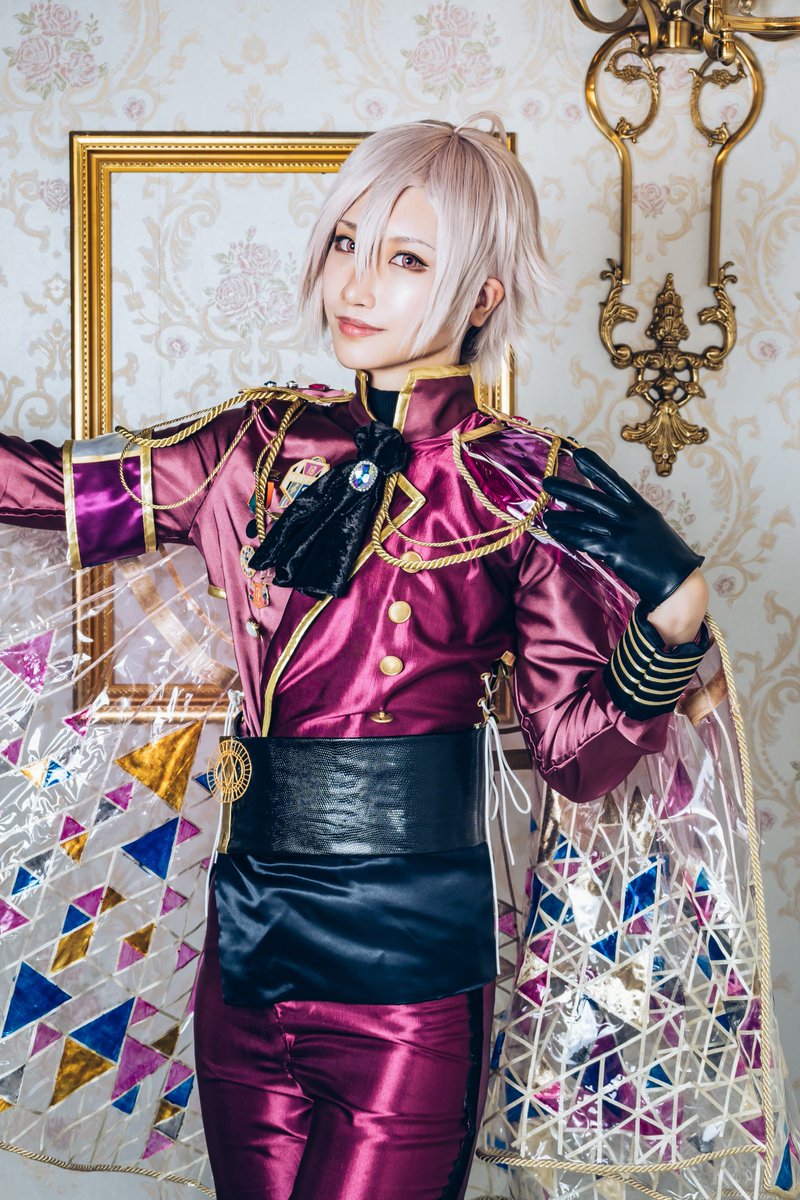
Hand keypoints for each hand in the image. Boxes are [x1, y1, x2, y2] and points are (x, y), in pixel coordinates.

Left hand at [542, 447, 704, 619]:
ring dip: (562, 518)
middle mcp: (630, 516)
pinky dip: (568, 536)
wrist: (679, 580)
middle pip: (593, 498)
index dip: (595, 467)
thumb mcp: (652, 527)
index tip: (579, 454)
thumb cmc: (667, 557)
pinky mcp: (615, 552)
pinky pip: (585, 541)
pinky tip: (555, 532)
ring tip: (546, 515)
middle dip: (568, 489)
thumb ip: (632, 518)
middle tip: (547, 482)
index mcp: (641, 507)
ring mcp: (622, 533)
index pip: (614, 481)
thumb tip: (610, 514)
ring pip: (584, 520)